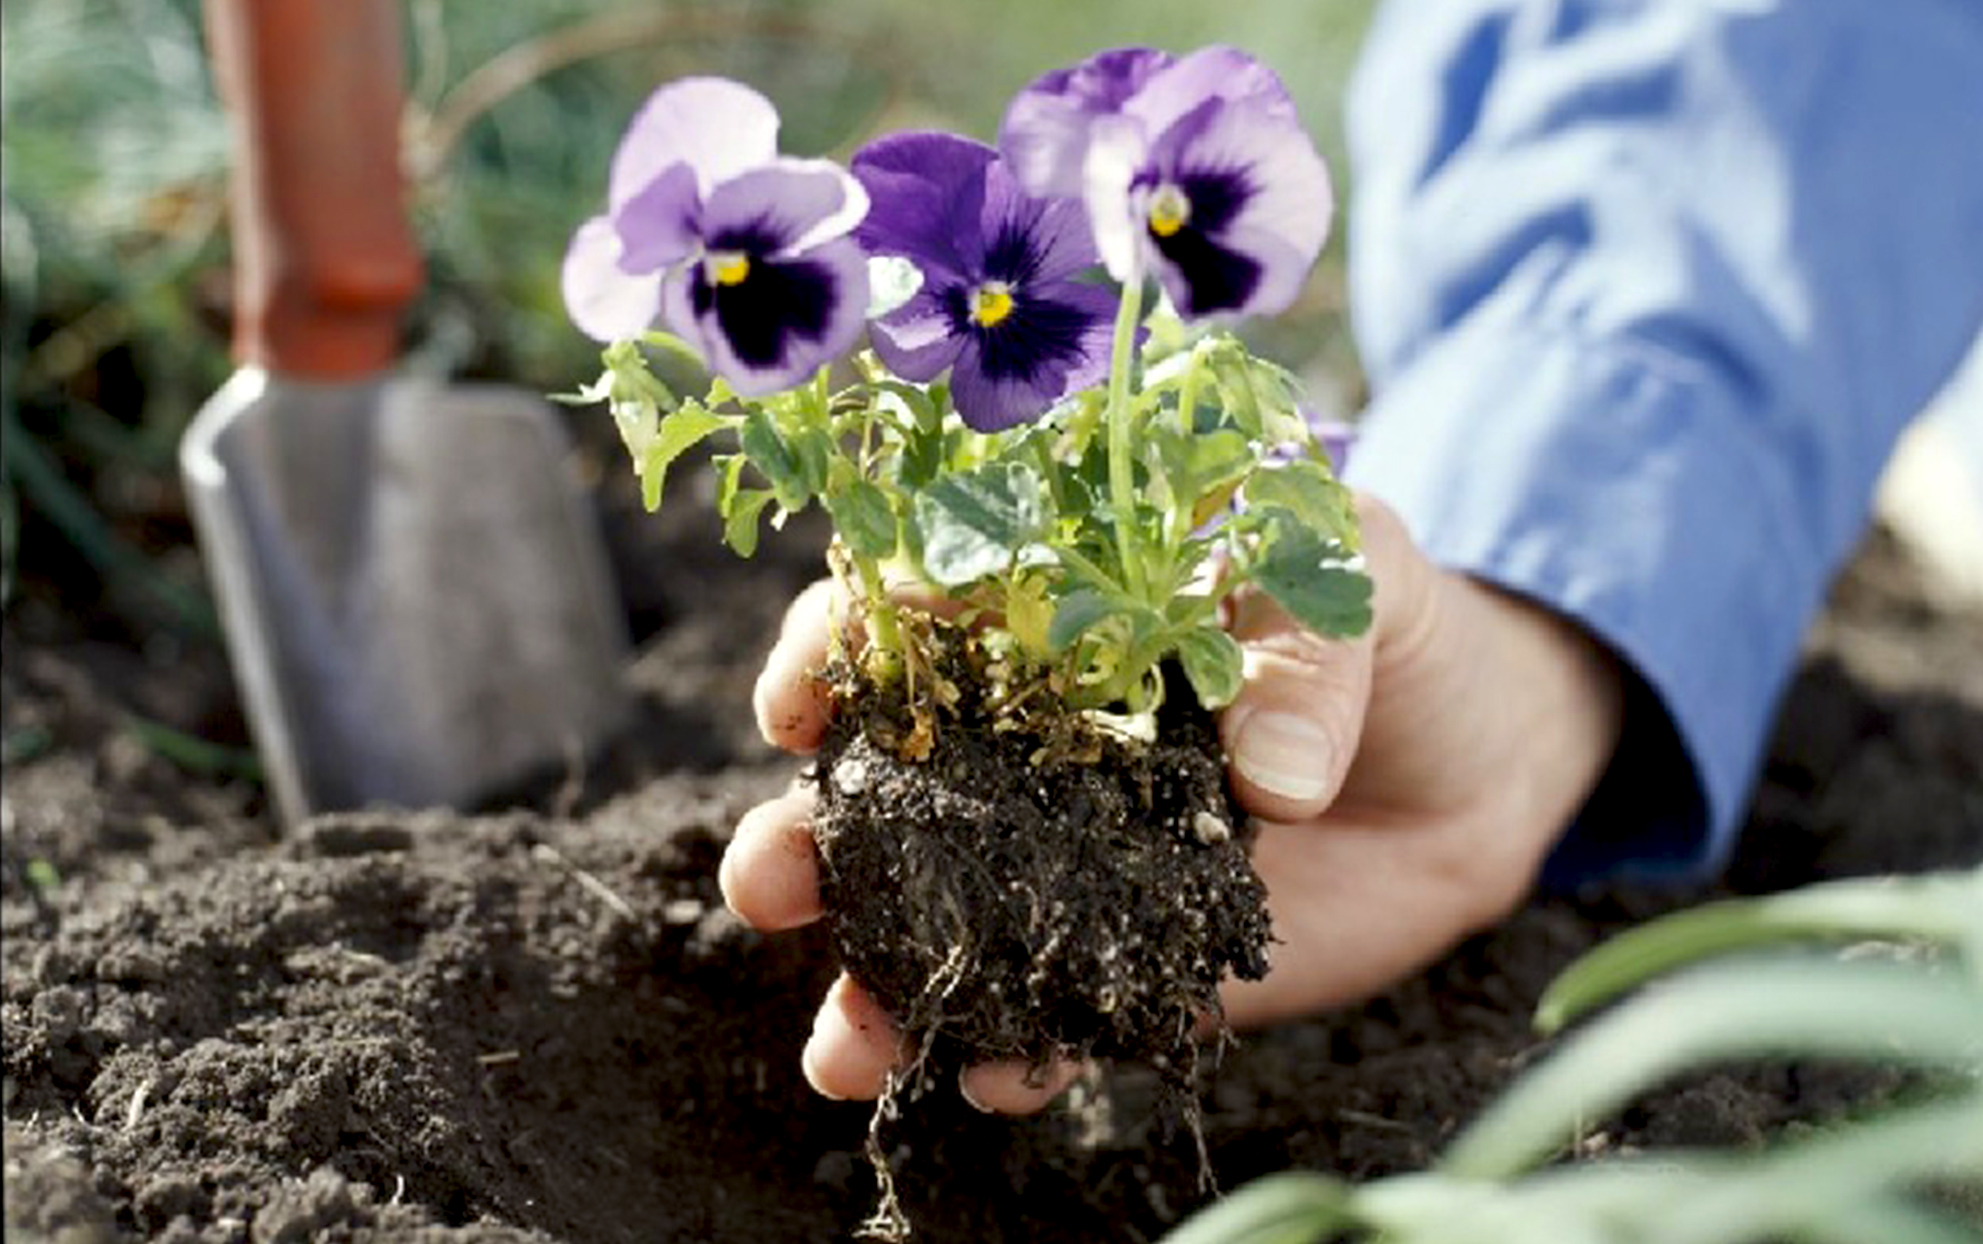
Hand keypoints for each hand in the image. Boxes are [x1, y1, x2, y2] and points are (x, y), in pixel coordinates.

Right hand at [719, 493, 1624, 1110]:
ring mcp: (1068, 865)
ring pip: (938, 925)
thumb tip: (1272, 774)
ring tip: (842, 1038)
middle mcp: (1027, 750)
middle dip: (806, 840)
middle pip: (882, 794)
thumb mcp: (1350, 577)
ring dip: (872, 983)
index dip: (832, 654)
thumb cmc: (1389, 624)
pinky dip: (1019, 1053)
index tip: (795, 704)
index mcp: (1043, 621)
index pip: (903, 622)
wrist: (1475, 758)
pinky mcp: (1132, 961)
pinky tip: (998, 1076)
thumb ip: (1305, 652)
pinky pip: (1053, 1014)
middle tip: (771, 880)